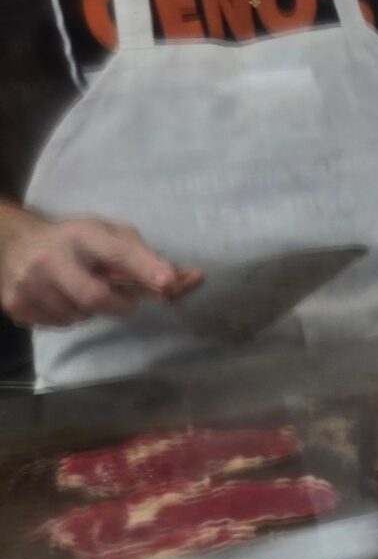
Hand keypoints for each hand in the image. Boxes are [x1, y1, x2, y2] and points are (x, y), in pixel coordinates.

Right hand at [0, 212, 191, 327]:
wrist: (14, 243)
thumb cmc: (75, 240)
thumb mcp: (108, 235)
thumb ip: (141, 255)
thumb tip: (179, 280)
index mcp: (81, 234)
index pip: (117, 253)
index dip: (144, 268)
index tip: (168, 280)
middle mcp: (50, 258)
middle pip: (95, 297)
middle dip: (119, 305)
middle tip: (125, 301)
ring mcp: (29, 284)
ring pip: (80, 315)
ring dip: (92, 309)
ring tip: (81, 286)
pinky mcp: (16, 306)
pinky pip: (60, 323)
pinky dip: (70, 314)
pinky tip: (61, 295)